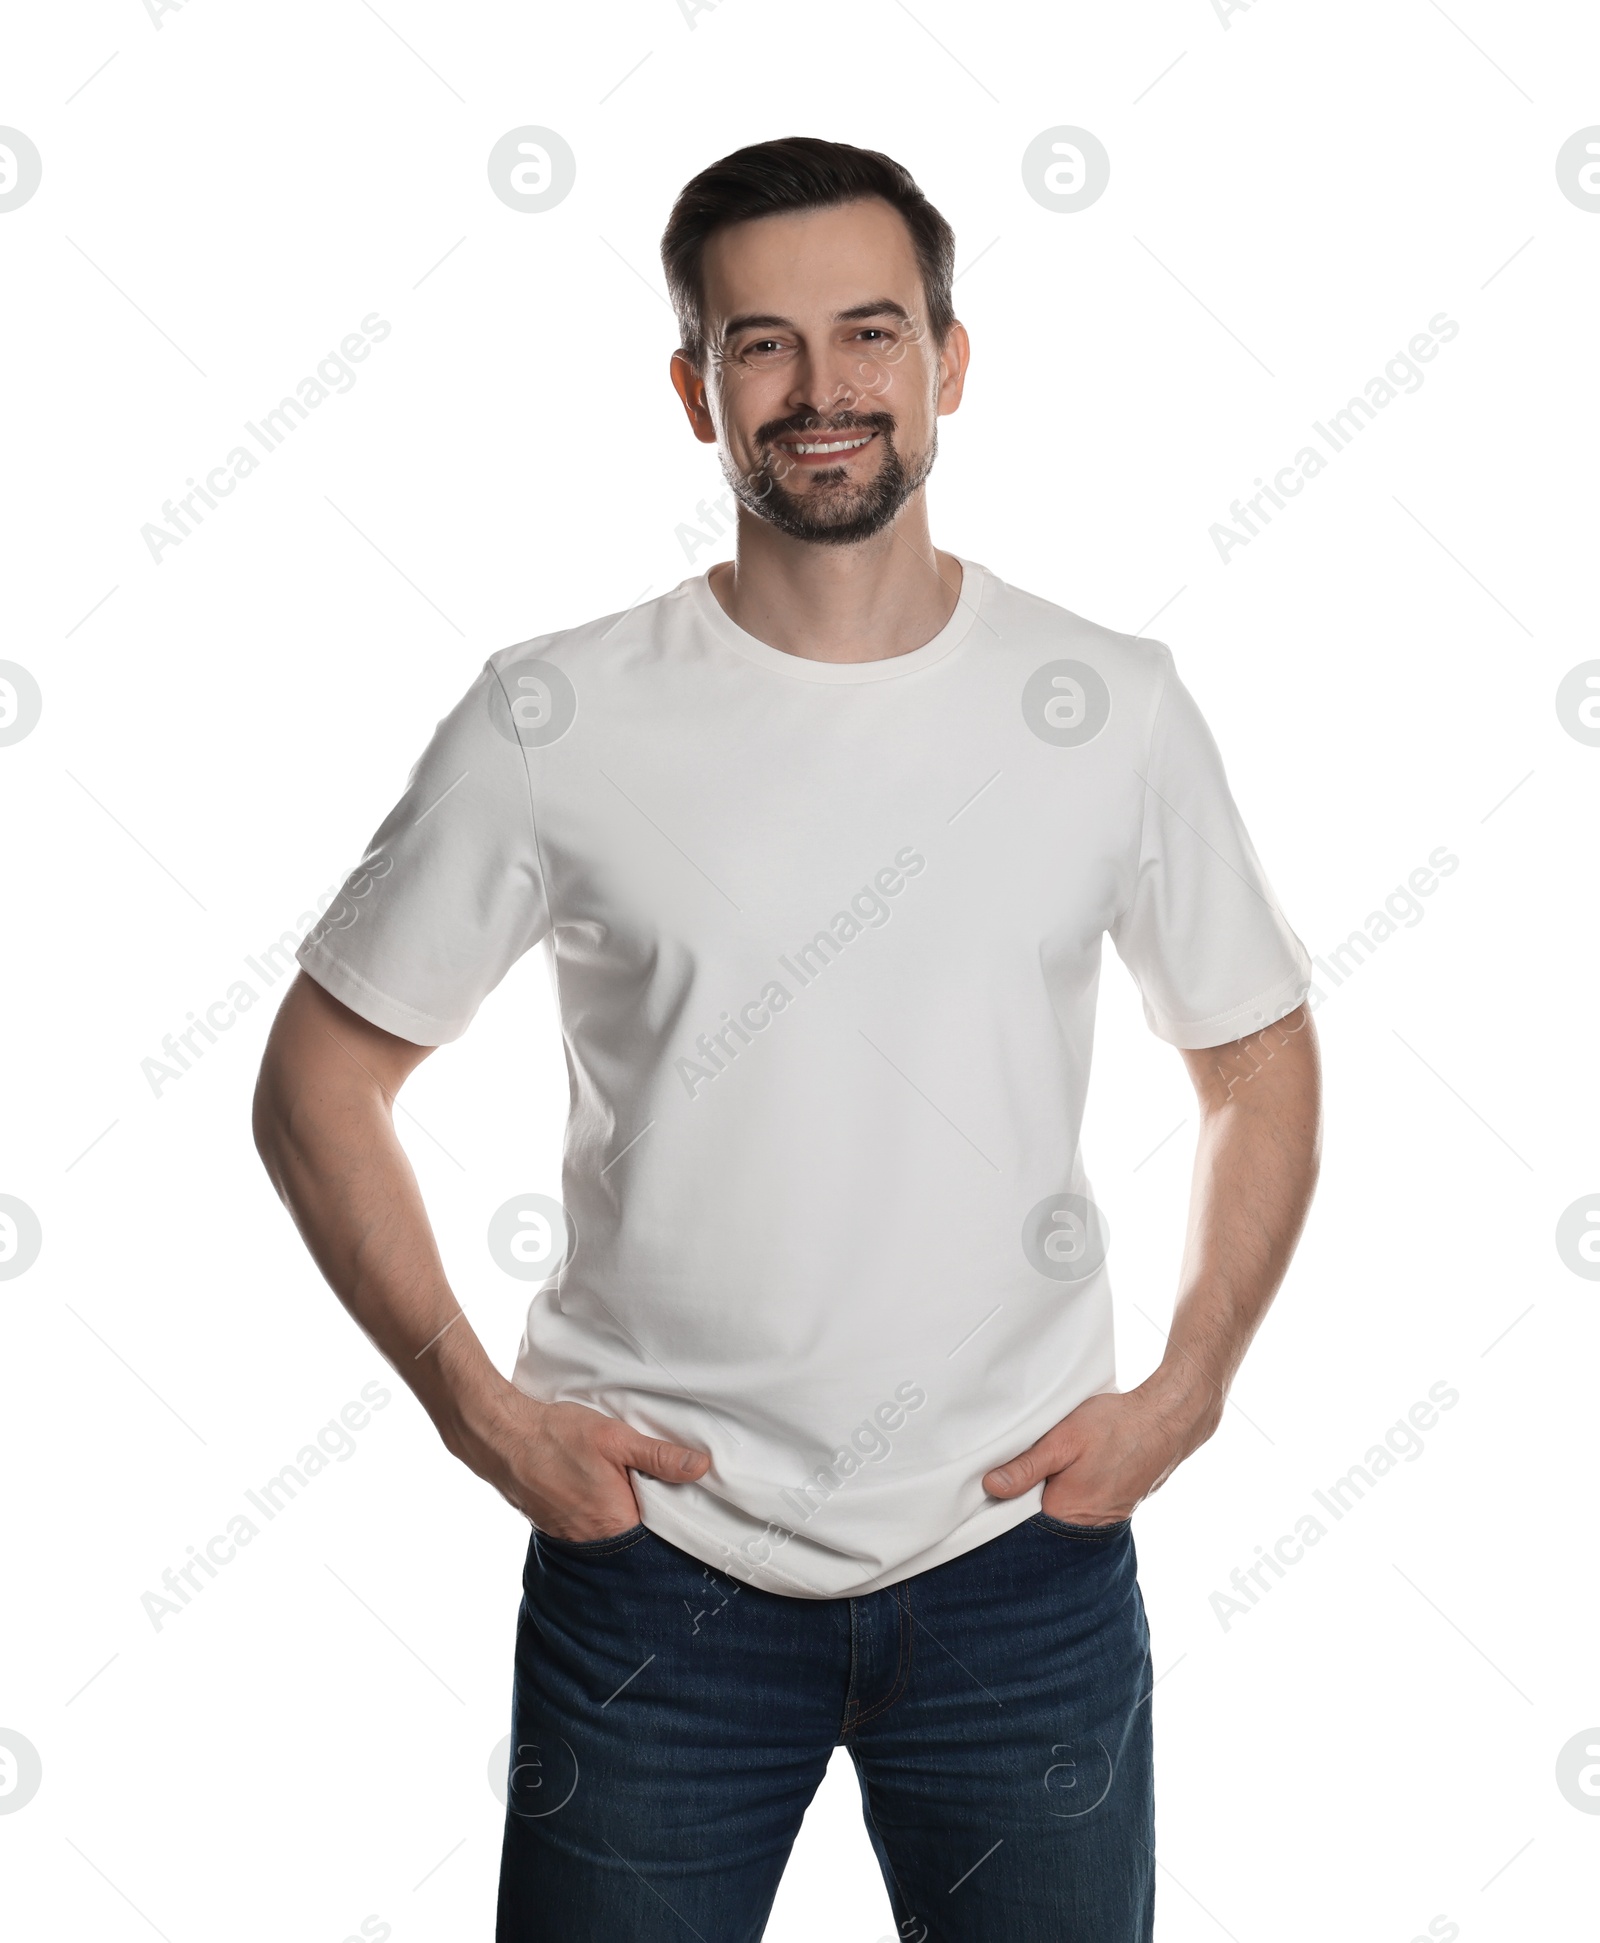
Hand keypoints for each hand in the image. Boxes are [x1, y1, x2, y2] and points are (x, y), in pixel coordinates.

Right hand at [453, 1388, 710, 1542]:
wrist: (501, 1438)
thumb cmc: (557, 1437)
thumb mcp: (616, 1438)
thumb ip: (659, 1456)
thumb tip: (701, 1467)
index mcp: (615, 1523)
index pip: (659, 1532)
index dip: (672, 1513)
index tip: (684, 1495)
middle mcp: (593, 1540)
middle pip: (635, 1533)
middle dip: (646, 1511)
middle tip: (651, 1481)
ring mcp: (570, 1536)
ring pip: (610, 1528)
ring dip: (619, 1508)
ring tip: (623, 1481)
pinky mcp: (554, 1526)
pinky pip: (587, 1524)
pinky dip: (596, 1508)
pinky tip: (595, 1485)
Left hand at [982, 1385, 1210, 1525]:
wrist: (1166, 1420)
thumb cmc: (1116, 1427)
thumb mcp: (1063, 1439)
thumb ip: (1027, 1466)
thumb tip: (993, 1487)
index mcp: (1066, 1513)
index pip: (1021, 1519)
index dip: (1008, 1498)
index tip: (998, 1478)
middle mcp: (1087, 1524)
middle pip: (1043, 1515)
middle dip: (1033, 1493)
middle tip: (1035, 1461)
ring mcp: (1105, 1517)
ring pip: (1065, 1508)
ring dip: (1056, 1488)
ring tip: (1061, 1461)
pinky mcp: (1117, 1506)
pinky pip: (1086, 1503)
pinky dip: (1077, 1488)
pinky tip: (1080, 1467)